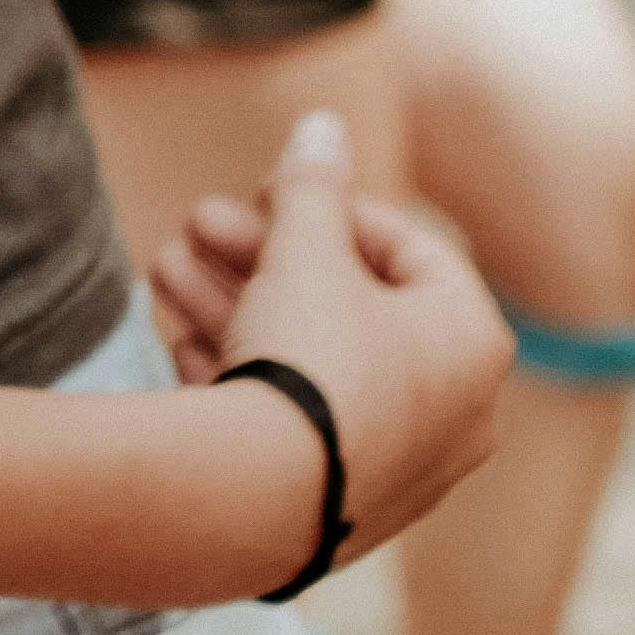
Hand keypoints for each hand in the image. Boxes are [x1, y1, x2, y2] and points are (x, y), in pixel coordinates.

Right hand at [178, 114, 506, 556]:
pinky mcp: (339, 511)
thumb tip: (322, 124)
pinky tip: (184, 345)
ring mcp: (397, 468)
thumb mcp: (304, 250)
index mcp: (471, 341)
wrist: (255, 501)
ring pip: (310, 365)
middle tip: (196, 224)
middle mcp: (453, 411)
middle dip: (261, 258)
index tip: (266, 193)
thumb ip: (312, 184)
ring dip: (236, 308)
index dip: (329, 206)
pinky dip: (243, 379)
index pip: (408, 248)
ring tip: (163, 272)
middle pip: (348, 309)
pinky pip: (295, 425)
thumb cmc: (304, 358)